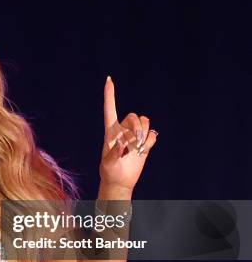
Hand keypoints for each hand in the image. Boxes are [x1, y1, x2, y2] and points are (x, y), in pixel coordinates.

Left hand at [100, 76, 157, 191]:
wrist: (120, 181)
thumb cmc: (110, 172)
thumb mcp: (108, 164)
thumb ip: (114, 153)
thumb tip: (122, 144)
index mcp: (110, 131)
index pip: (110, 108)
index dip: (109, 94)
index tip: (109, 79)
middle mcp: (123, 130)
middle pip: (134, 116)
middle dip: (137, 127)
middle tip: (135, 143)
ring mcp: (135, 136)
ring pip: (145, 123)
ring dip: (144, 134)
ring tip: (137, 148)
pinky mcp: (145, 143)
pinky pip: (152, 136)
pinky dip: (150, 142)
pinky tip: (143, 151)